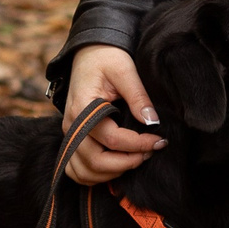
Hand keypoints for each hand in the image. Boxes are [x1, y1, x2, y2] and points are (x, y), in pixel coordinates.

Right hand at [63, 45, 163, 182]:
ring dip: (111, 173)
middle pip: (95, 161)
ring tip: (135, 159)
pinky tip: (115, 167)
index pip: (111, 139)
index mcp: (83, 108)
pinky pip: (75, 169)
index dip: (138, 144)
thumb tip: (152, 122)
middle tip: (149, 152)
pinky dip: (94, 175)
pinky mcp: (72, 138)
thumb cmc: (106, 58)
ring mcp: (69, 134)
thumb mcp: (125, 70)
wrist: (89, 52)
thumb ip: (138, 96)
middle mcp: (71, 125)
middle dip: (127, 163)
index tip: (159, 141)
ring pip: (84, 171)